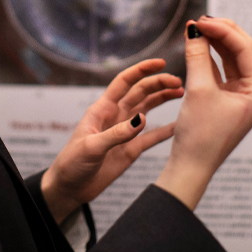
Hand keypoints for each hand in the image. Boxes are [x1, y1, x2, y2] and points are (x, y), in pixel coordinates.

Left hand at [41, 59, 183, 222]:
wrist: (69, 188)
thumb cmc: (71, 163)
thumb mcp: (91, 147)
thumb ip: (117, 133)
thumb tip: (143, 118)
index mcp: (102, 109)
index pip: (124, 82)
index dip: (142, 70)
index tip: (160, 63)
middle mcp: (115, 116)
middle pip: (140, 93)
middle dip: (158, 84)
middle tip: (179, 83)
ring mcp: (124, 132)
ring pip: (147, 109)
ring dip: (162, 100)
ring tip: (181, 93)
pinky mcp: (130, 150)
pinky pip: (151, 137)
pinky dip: (165, 130)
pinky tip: (179, 124)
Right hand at [155, 17, 251, 209]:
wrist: (191, 166)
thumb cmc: (200, 135)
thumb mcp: (198, 90)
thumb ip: (197, 57)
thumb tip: (193, 30)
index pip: (246, 49)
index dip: (223, 30)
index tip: (201, 21)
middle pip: (242, 51)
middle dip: (221, 33)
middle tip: (199, 20)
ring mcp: (242, 96)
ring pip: (231, 59)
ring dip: (214, 43)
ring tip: (196, 29)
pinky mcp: (227, 100)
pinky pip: (220, 71)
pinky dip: (208, 58)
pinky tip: (196, 46)